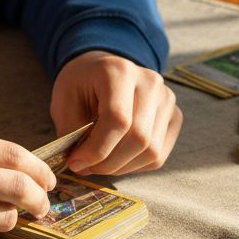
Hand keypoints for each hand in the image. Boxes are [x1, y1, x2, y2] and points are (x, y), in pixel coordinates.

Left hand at [50, 50, 182, 174]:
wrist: (104, 71)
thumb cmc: (81, 86)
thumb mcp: (64, 102)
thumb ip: (72, 132)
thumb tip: (81, 165)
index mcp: (120, 71)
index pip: (118, 119)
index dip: (97, 149)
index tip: (75, 162)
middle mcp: (150, 82)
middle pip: (138, 138)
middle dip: (108, 163)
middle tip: (85, 167)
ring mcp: (167, 99)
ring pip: (151, 152)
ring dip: (121, 167)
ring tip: (99, 162)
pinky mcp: (175, 116)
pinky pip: (158, 156)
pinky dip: (134, 165)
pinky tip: (116, 157)